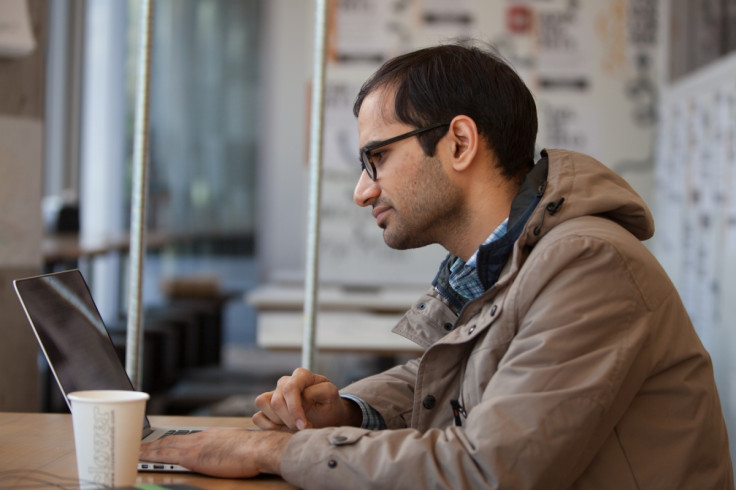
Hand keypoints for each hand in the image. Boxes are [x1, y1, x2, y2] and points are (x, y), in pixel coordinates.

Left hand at [139, 428, 290, 477]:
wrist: (258, 448)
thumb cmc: (255, 450)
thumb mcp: (239, 446)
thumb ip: (229, 449)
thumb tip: (231, 454)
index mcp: (211, 435)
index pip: (184, 438)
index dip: (169, 441)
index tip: (160, 443)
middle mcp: (200, 437)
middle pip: (170, 440)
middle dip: (153, 444)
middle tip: (138, 446)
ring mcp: (194, 445)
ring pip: (163, 445)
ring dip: (147, 449)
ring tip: (134, 451)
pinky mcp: (191, 456)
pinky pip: (164, 455)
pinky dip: (150, 456)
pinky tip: (140, 458)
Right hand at [253, 367, 361, 429]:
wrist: (327, 416)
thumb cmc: (329, 405)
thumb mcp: (331, 395)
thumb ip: (320, 390)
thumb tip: (303, 397)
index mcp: (301, 375)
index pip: (290, 388)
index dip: (295, 409)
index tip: (304, 426)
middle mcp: (285, 382)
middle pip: (276, 400)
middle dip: (289, 419)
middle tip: (303, 428)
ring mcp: (274, 394)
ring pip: (263, 404)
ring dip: (279, 421)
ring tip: (295, 427)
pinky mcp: (267, 409)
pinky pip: (257, 417)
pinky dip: (269, 427)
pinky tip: (284, 429)